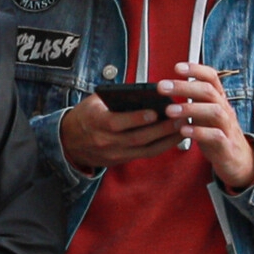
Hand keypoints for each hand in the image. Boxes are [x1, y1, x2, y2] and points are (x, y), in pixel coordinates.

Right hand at [60, 89, 184, 170]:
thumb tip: (142, 92)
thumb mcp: (94, 102)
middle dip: (161, 129)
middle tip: (180, 118)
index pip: (117, 123)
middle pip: (137, 138)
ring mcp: (114, 154)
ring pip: (145, 149)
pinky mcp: (121, 161)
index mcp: (96, 123)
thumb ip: (115, 97)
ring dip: (166, 139)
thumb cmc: (85, 117)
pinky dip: (161, 146)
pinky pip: (144, 154)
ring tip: (183, 127)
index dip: (137, 119)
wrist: (69, 142)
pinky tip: (174, 138)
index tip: (154, 112)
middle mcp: (106, 141)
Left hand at [161, 62, 253, 190]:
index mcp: (218, 99)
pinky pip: (216, 136)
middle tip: (162, 87)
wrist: (238, 160)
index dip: (196, 70)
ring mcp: (227, 127)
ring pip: (214, 111)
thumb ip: (192, 101)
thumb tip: (168, 88)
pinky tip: (183, 130)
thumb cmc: (217, 134)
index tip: (177, 67)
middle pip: (208, 91)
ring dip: (190, 108)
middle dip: (184, 87)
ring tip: (170, 110)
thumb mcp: (205, 114)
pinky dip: (199, 132)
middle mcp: (224, 110)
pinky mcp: (226, 145)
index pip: (212, 77)